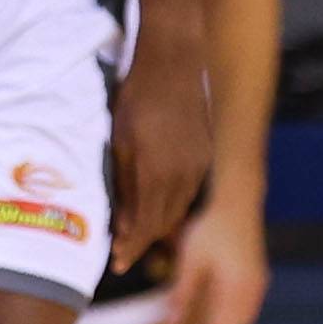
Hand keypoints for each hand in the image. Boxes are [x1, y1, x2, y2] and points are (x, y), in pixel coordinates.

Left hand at [110, 23, 211, 270]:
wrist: (173, 61)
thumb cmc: (137, 97)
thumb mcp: (120, 140)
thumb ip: (124, 184)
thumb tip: (123, 223)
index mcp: (158, 174)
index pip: (144, 226)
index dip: (130, 247)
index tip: (116, 262)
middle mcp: (184, 176)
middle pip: (164, 224)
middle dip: (143, 241)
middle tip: (123, 253)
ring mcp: (199, 165)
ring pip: (179, 210)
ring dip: (159, 225)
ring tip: (138, 234)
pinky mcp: (206, 154)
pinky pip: (189, 192)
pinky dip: (172, 205)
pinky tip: (158, 206)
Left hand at [161, 191, 269, 323]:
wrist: (237, 199)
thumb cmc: (211, 226)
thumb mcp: (191, 260)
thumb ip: (182, 294)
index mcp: (237, 289)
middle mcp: (253, 289)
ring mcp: (258, 281)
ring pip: (243, 318)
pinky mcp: (257, 273)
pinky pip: (247, 306)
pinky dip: (232, 318)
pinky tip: (217, 316)